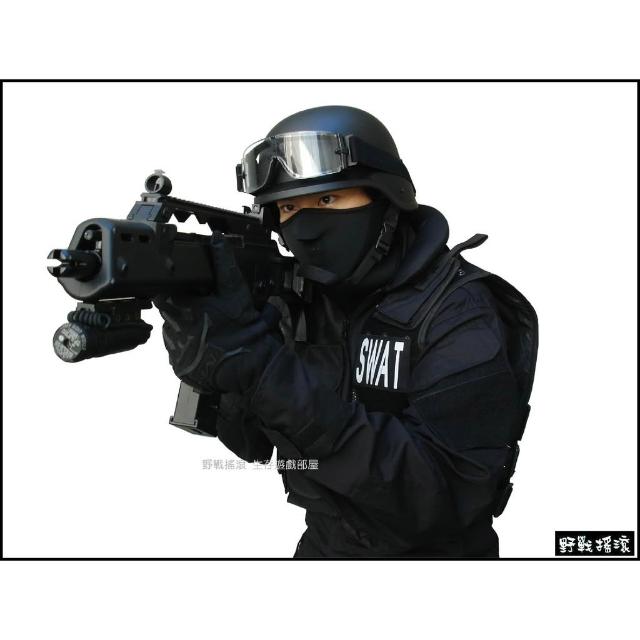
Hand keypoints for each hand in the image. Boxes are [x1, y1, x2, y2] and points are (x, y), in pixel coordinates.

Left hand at [153, 232, 281, 393]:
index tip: (193, 296)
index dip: (178, 293)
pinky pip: (180, 354)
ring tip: (211, 332)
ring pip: (175, 334)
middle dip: (186, 312)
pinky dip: (191, 350)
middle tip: (208, 314)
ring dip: (188, 331)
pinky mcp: (180, 368)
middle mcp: (171, 329)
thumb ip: (223, 264)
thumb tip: (216, 239)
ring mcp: (174, 351)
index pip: (165, 293)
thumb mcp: (234, 291)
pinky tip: (208, 347)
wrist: (251, 367)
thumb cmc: (242, 330)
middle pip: (171, 314)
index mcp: (178, 307)